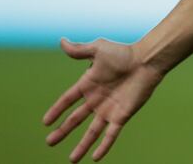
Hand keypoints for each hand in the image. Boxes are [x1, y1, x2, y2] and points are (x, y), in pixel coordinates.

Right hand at [43, 38, 163, 161]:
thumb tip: (61, 41)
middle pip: (75, 120)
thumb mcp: (98, 49)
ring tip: (72, 160)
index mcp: (88, 85)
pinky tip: (95, 158)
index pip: (67, 101)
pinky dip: (104, 146)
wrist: (147, 61)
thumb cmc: (124, 53)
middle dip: (62, 131)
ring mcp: (109, 109)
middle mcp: (96, 100)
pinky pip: (111, 134)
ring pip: (91, 132)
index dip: (56, 110)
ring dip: (81, 145)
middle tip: (49, 142)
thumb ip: (79, 50)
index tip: (45, 122)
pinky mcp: (122, 115)